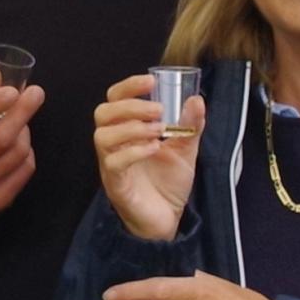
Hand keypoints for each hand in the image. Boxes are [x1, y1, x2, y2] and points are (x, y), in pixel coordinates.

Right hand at [92, 74, 201, 240]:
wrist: (167, 219)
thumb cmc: (168, 184)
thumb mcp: (185, 149)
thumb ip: (191, 125)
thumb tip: (196, 99)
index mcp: (126, 130)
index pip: (115, 99)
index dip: (128, 86)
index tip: (151, 80)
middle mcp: (114, 145)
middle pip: (102, 113)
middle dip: (130, 105)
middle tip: (158, 109)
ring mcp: (111, 164)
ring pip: (102, 136)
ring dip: (132, 127)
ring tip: (158, 130)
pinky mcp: (116, 184)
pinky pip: (114, 163)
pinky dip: (134, 151)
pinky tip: (154, 148)